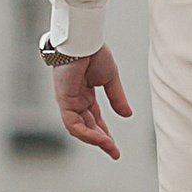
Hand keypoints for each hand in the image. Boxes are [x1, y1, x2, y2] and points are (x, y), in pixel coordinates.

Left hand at [50, 46, 132, 160]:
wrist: (85, 40)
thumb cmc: (95, 53)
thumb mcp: (111, 79)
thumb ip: (117, 98)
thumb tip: (127, 115)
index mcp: (85, 95)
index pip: (95, 120)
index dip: (105, 134)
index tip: (114, 147)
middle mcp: (76, 100)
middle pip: (88, 127)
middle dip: (101, 141)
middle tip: (114, 152)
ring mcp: (68, 101)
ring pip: (79, 129)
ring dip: (94, 139)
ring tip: (109, 147)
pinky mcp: (64, 100)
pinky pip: (73, 123)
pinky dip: (85, 133)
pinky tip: (99, 138)